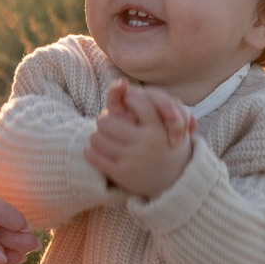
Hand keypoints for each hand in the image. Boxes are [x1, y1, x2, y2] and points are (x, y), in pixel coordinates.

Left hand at [84, 79, 193, 199]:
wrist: (174, 180)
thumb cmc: (163, 142)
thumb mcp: (161, 122)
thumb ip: (141, 100)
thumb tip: (121, 83)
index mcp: (159, 128)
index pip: (134, 101)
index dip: (127, 100)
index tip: (126, 105)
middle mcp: (147, 143)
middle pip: (106, 121)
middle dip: (104, 120)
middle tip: (105, 123)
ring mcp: (134, 159)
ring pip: (98, 139)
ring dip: (96, 136)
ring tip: (99, 136)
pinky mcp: (123, 174)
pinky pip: (96, 158)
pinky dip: (91, 152)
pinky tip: (92, 150)